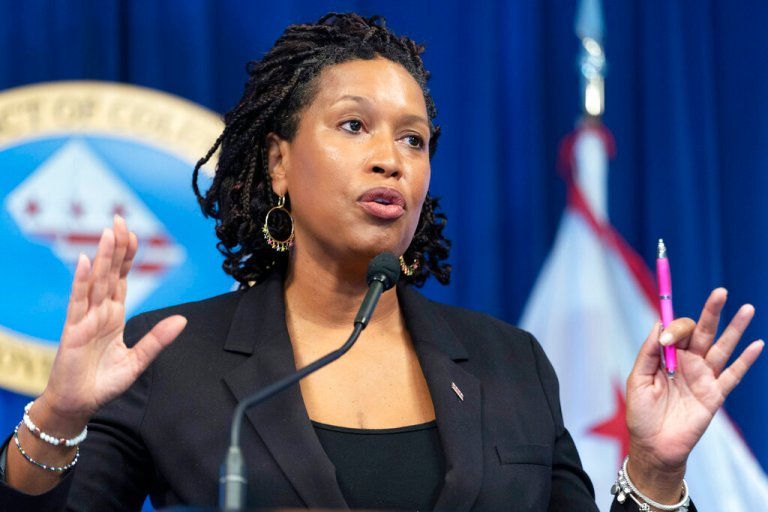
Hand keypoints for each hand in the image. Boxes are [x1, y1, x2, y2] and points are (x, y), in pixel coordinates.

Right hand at [39, 216, 186, 428]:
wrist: (79, 405)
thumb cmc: (102, 383)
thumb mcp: (138, 360)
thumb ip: (158, 339)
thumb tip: (182, 320)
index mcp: (114, 316)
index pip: (122, 279)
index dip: (127, 257)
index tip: (133, 234)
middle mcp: (99, 312)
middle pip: (109, 273)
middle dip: (116, 247)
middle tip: (120, 219)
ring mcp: (85, 319)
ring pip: (95, 281)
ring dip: (102, 256)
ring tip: (108, 232)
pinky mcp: (73, 330)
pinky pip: (77, 301)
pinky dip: (80, 281)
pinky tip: (84, 261)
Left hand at [625, 288, 763, 498]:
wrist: (653, 447)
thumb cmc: (641, 415)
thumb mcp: (637, 380)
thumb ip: (649, 353)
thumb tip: (659, 324)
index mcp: (667, 357)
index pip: (677, 331)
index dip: (675, 326)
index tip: (669, 336)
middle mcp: (687, 363)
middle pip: (702, 332)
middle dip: (711, 312)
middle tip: (720, 291)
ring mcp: (704, 378)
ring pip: (722, 347)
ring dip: (735, 329)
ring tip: (748, 309)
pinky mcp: (715, 395)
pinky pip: (733, 375)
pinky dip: (746, 360)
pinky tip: (757, 344)